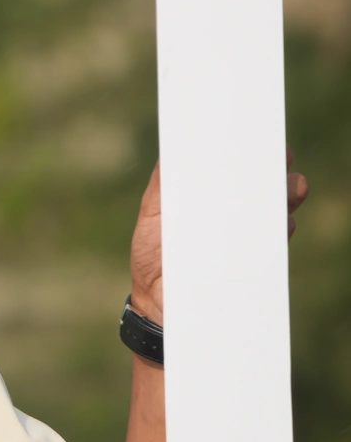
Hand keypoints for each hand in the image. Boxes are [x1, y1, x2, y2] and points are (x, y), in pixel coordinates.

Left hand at [128, 152, 307, 324]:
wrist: (159, 305)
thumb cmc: (153, 256)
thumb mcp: (153, 214)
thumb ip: (163, 184)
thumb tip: (173, 148)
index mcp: (210, 196)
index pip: (236, 167)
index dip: (250, 150)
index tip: (259, 136)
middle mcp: (232, 213)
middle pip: (262, 184)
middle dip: (275, 169)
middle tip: (280, 158)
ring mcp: (246, 236)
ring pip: (276, 209)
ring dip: (286, 196)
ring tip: (288, 189)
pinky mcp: (255, 260)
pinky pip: (276, 241)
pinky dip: (281, 229)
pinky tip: (282, 222)